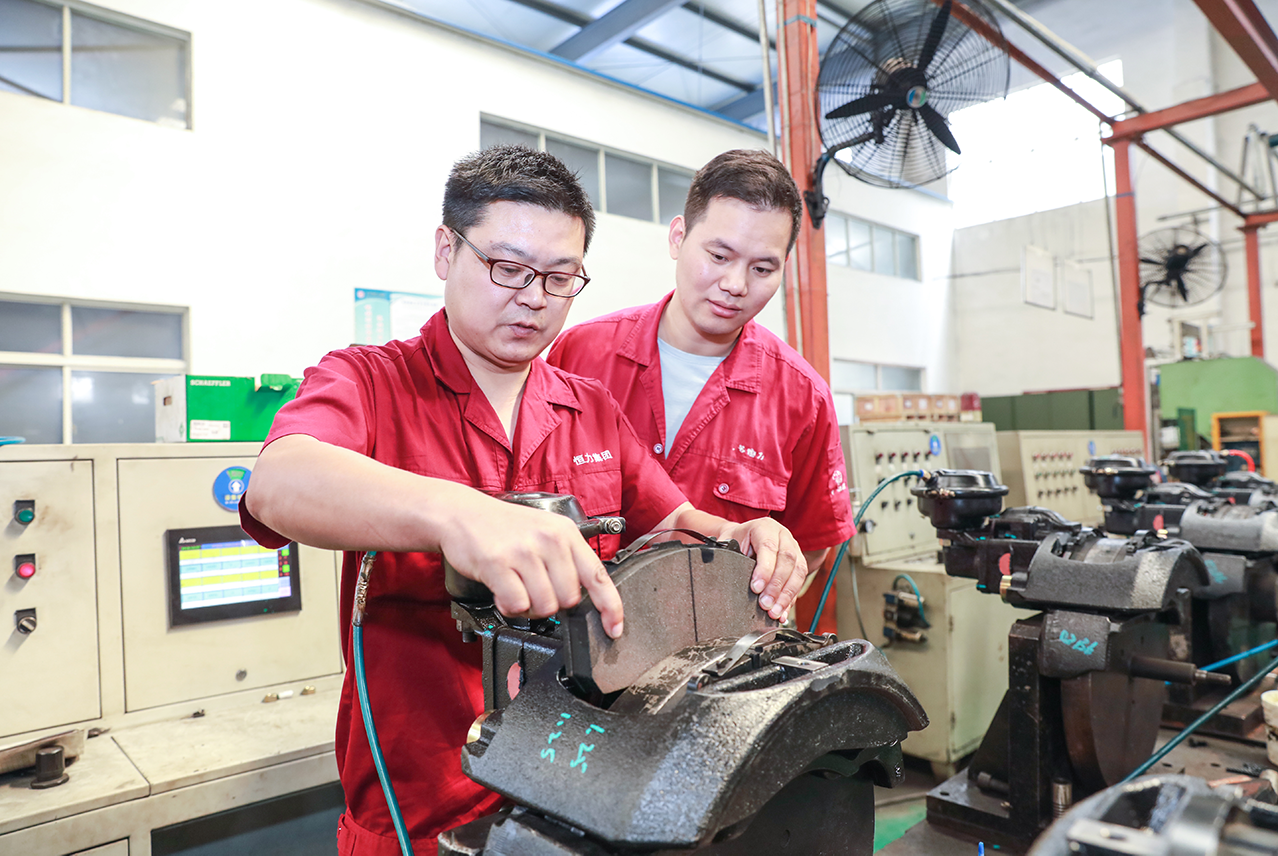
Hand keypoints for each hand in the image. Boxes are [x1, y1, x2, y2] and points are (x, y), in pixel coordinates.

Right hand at [439, 494, 623, 637]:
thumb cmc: (503, 527)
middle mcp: (549, 540)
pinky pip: (517, 605)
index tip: (613, 628)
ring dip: (530, 608)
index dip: (610, 608)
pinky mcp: (499, 564)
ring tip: (517, 589)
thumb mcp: (544, 531)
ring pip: (545, 606)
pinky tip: (502, 591)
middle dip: (553, 603)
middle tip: (534, 590)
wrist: (461, 513)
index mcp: (565, 533)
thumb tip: (583, 594)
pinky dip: (509, 606)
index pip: (598, 576)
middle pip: (570, 599)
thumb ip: (565, 559)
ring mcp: (524, 552)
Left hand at [718, 518, 803, 620]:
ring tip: (774, 612)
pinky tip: (782, 612)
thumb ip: (727, 555)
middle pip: (787, 560)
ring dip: (786, 595)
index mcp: (765, 527)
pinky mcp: (799, 563)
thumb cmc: (736, 541)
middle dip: (776, 586)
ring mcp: (794, 548)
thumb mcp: (728, 543)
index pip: (769, 547)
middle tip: (765, 604)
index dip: (765, 569)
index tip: (756, 588)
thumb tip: (725, 577)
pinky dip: (791, 599)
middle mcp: (783, 536)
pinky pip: (800, 582)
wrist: (744, 537)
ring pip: (798, 572)